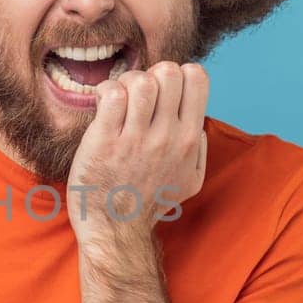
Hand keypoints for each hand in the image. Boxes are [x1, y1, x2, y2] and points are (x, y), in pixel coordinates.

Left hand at [66, 60, 208, 246]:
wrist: (117, 230)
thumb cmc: (149, 203)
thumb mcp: (190, 181)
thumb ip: (200, 150)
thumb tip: (197, 123)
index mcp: (190, 140)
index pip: (197, 77)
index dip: (178, 74)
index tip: (163, 92)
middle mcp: (166, 136)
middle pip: (168, 71)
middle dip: (151, 75)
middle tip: (137, 96)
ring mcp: (135, 139)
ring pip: (140, 80)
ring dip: (126, 83)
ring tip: (118, 100)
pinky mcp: (104, 141)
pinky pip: (110, 94)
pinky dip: (105, 91)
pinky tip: (102, 105)